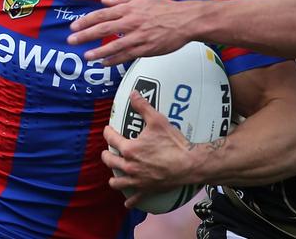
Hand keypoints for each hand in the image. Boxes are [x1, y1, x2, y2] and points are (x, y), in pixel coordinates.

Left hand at [67, 0, 189, 64]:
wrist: (185, 20)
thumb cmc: (164, 8)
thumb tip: (104, 1)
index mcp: (129, 9)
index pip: (102, 14)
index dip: (86, 21)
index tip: (74, 26)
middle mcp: (131, 22)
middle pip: (104, 28)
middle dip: (85, 35)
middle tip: (72, 40)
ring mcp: (138, 37)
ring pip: (114, 45)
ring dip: (98, 51)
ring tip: (86, 56)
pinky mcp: (146, 49)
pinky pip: (127, 55)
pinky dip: (114, 60)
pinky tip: (104, 63)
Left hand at [102, 91, 196, 206]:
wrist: (189, 164)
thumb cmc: (173, 142)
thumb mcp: (157, 120)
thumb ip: (143, 107)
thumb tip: (133, 93)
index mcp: (129, 149)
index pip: (111, 139)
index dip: (107, 132)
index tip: (107, 129)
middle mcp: (130, 166)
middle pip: (110, 162)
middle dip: (106, 155)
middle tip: (107, 151)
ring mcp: (137, 180)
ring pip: (118, 182)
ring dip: (114, 178)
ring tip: (114, 174)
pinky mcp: (147, 190)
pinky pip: (135, 198)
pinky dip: (130, 201)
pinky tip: (127, 202)